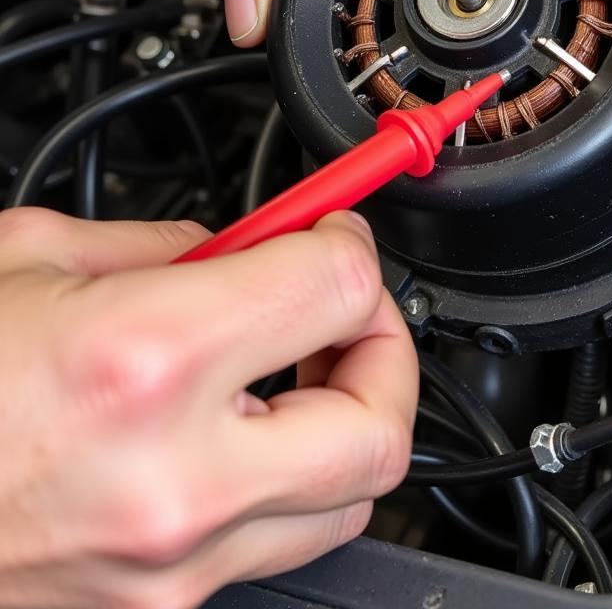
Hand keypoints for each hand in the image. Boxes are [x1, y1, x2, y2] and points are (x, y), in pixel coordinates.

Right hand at [0, 208, 416, 608]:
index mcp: (142, 359)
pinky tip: (242, 431)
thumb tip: (250, 244)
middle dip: (385, 351)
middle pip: (379, 428)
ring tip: (301, 366)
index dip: (349, 243)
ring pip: (345, 502)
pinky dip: (288, 480)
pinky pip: (271, 545)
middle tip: (350, 310)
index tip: (332, 231)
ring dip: (348, 420)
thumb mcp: (26, 257)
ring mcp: (165, 569)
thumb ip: (166, 246)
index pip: (336, 287)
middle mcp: (170, 481)